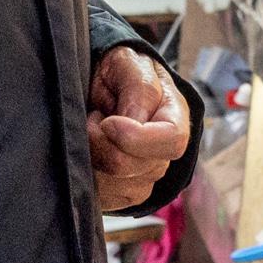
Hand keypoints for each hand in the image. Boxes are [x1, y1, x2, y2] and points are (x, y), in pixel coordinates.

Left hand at [89, 44, 189, 212]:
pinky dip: (87, 175)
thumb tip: (132, 122)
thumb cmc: (120, 74)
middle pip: (133, 167)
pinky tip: (89, 152)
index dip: (135, 138)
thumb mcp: (129, 65)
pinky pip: (102, 197)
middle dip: (100, 143)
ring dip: (91, 158)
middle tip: (92, 117)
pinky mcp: (123, 195)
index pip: (171, 140)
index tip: (106, 122)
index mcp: (175, 118)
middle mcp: (164, 154)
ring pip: (113, 185)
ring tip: (93, 131)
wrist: (103, 89)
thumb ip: (138, 90)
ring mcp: (145, 178)